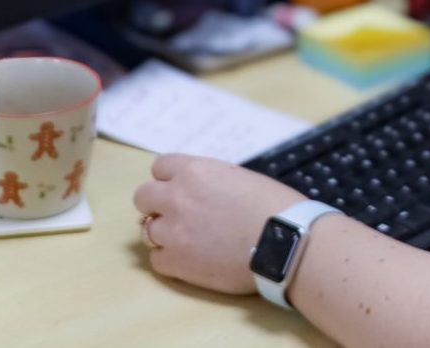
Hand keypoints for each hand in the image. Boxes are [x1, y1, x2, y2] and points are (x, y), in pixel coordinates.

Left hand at [133, 154, 304, 294]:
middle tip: (179, 216)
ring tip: (190, 242)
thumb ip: (211, 182)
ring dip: (164, 234)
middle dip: (157, 205)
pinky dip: (171, 261)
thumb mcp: (240, 178)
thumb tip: (202, 193)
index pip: (160, 167)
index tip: (182, 190)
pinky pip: (157, 261)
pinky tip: (193, 261)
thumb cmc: (275, 207)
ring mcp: (173, 232)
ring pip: (146, 230)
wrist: (286, 243)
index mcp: (195, 171)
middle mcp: (177, 197)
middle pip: (143, 196)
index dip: (170, 179)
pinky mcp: (176, 262)